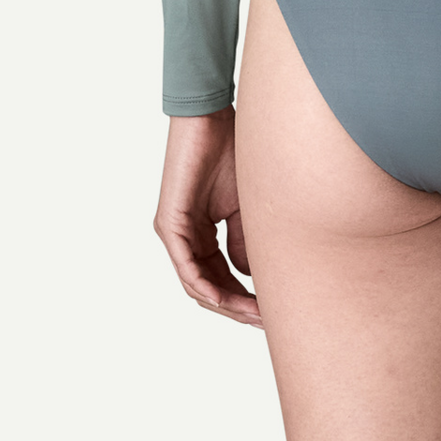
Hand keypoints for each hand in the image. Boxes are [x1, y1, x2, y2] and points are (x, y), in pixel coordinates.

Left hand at [154, 109, 262, 326]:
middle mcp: (183, 238)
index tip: (270, 309)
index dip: (244, 297)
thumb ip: (245, 241)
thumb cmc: (230, 152)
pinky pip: (186, 267)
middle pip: (207, 288)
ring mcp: (174, 233)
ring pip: (196, 284)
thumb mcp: (244, 206)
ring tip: (255, 315)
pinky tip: (227, 299)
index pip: (220, 277)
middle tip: (266, 321)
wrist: (211, 119)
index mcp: (199, 234)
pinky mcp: (169, 224)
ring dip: (226, 304)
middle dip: (237, 308)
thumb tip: (252, 277)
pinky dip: (207, 286)